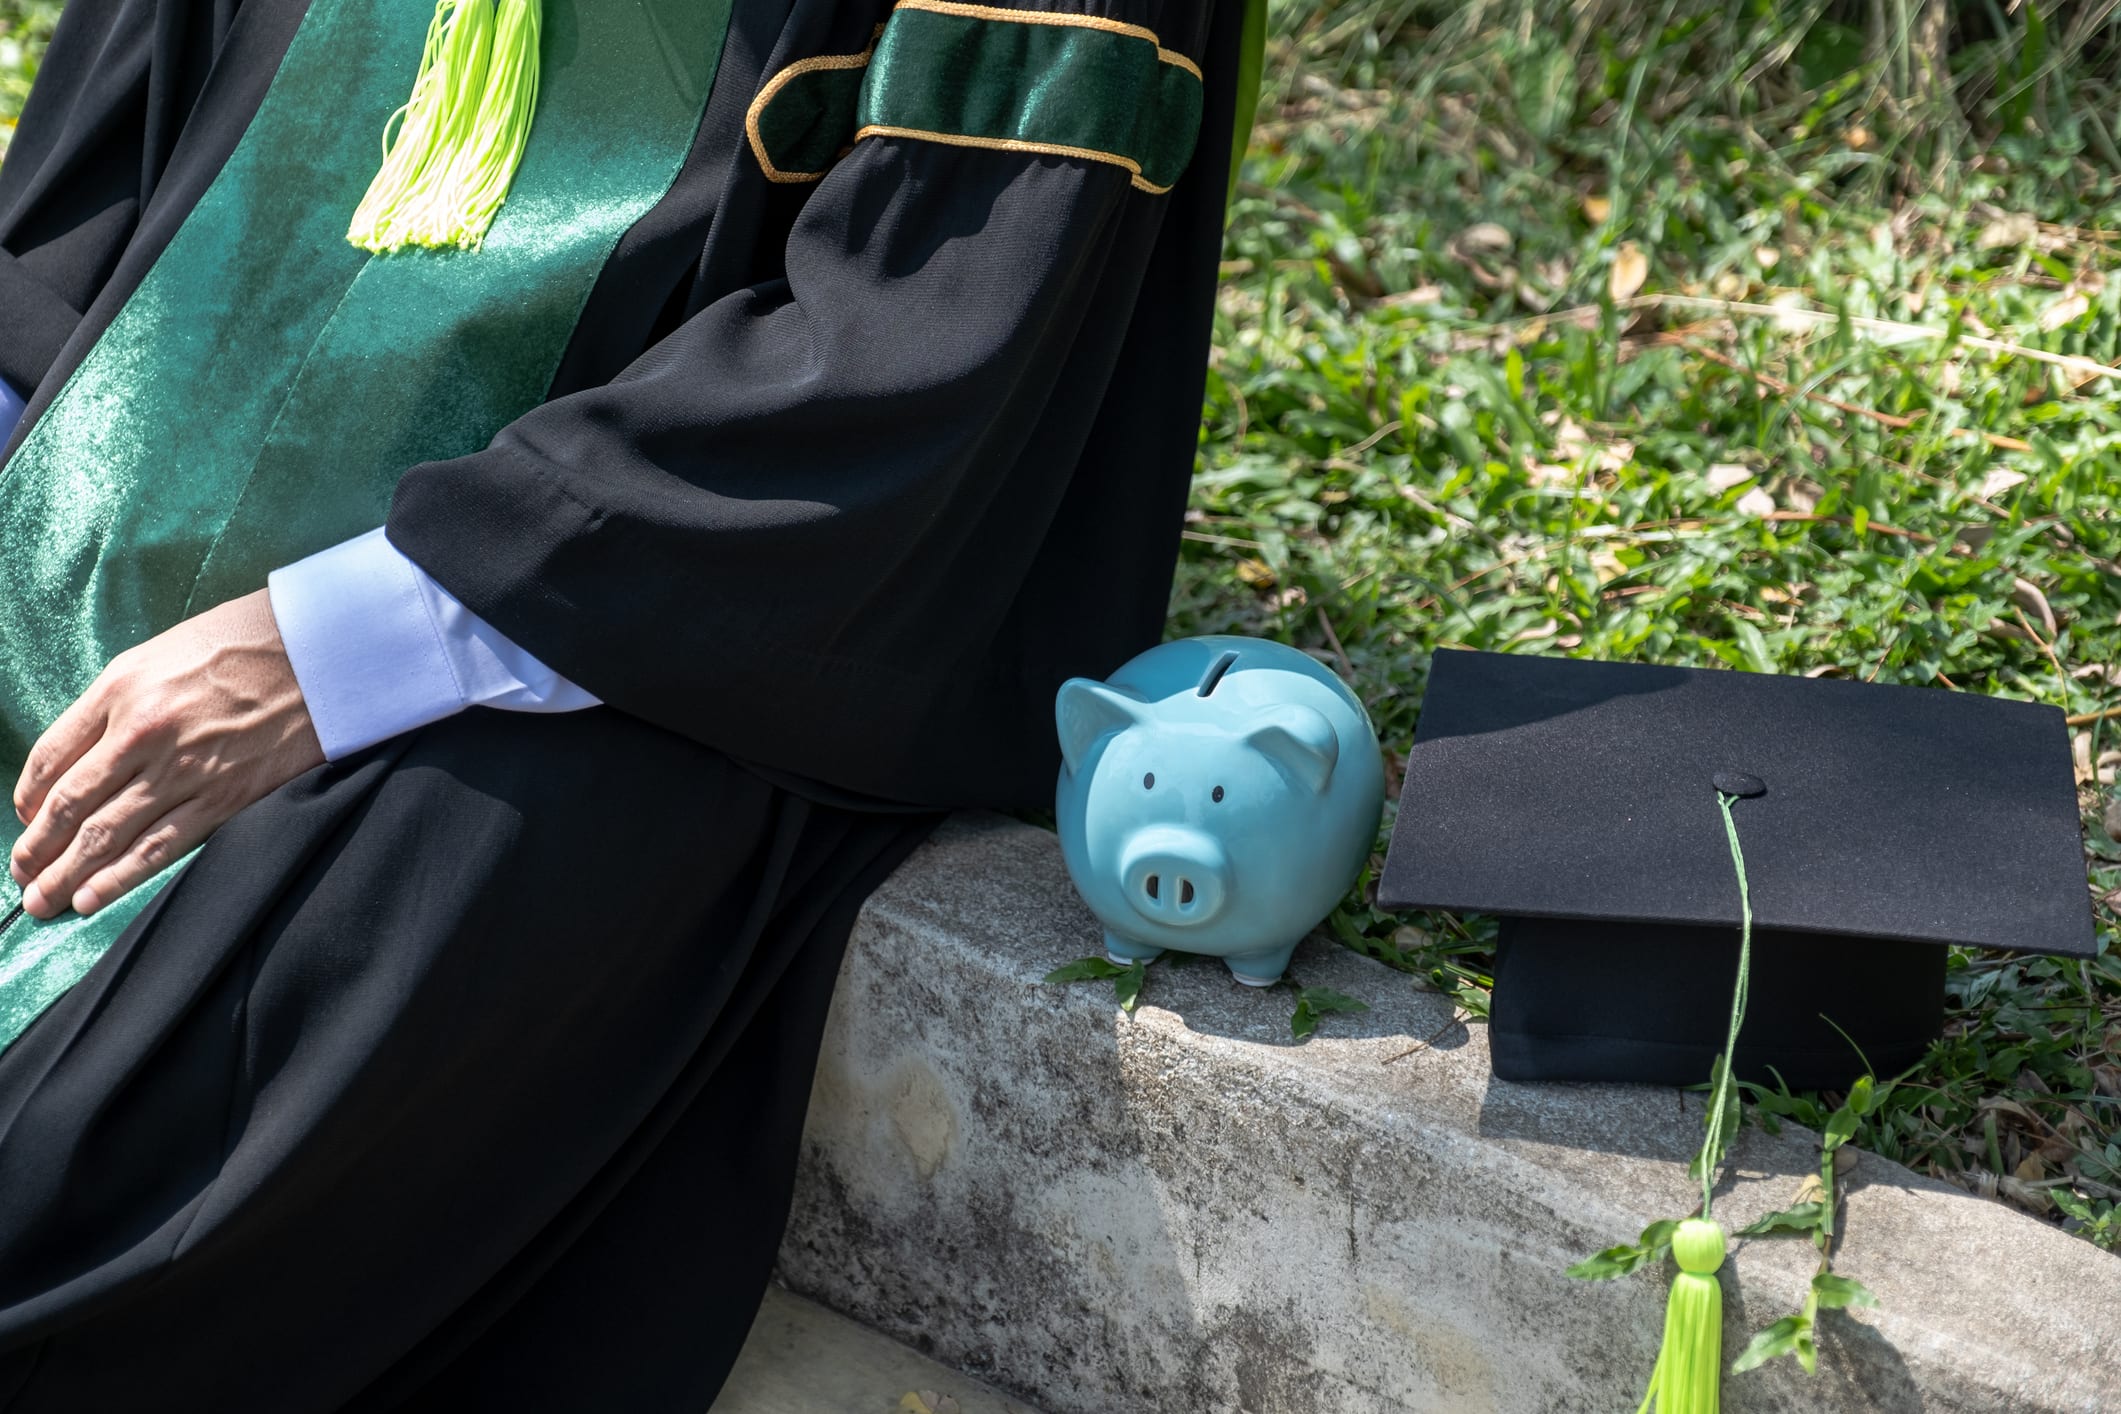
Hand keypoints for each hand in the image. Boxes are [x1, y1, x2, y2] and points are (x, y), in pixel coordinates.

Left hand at [9, 590, 323, 918]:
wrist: (323, 653)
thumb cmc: (245, 643)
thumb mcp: (163, 653)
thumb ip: (119, 700)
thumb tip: (85, 755)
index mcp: (121, 689)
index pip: (53, 757)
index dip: (30, 797)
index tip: (26, 819)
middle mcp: (144, 732)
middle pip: (71, 804)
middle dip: (38, 848)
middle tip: (21, 876)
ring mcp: (185, 769)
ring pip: (107, 834)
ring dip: (66, 873)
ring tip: (42, 900)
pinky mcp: (225, 797)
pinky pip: (160, 847)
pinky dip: (119, 878)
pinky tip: (90, 898)